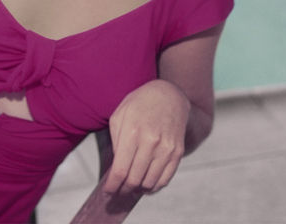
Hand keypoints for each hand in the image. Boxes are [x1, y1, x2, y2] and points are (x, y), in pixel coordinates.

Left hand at [104, 79, 189, 194]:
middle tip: (117, 190)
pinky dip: (153, 187)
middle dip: (123, 189)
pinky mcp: (178, 152)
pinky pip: (165, 179)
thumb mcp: (120, 115)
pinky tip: (145, 183)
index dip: (112, 185)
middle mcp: (151, 141)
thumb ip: (115, 142)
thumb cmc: (139, 104)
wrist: (168, 95)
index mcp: (132, 131)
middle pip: (134, 180)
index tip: (107, 191)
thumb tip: (115, 168)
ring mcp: (166, 148)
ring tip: (130, 186)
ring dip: (138, 190)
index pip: (120, 170)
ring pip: (149, 183)